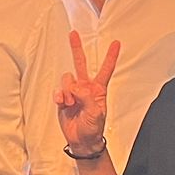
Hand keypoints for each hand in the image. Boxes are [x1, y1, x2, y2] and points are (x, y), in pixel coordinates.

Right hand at [55, 31, 118, 157]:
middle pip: (81, 63)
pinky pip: (58, 91)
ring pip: (66, 79)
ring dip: (67, 91)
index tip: (116, 43)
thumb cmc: (93, 128)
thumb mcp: (96, 112)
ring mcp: (73, 92)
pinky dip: (59, 97)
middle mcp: (85, 87)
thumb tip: (75, 87)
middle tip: (73, 34)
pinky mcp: (62, 98)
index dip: (111, 56)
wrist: (81, 140)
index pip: (106, 69)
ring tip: (70, 103)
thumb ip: (87, 97)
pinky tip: (63, 104)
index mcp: (98, 89)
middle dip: (76, 48)